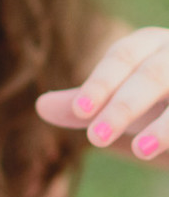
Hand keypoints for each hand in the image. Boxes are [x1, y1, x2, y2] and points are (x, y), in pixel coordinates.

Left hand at [36, 27, 168, 159]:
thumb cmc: (160, 111)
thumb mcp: (124, 110)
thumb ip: (89, 106)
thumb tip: (41, 105)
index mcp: (153, 46)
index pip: (124, 57)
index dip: (101, 83)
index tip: (79, 112)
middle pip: (153, 74)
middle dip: (125, 105)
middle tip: (96, 138)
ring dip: (165, 125)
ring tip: (140, 151)